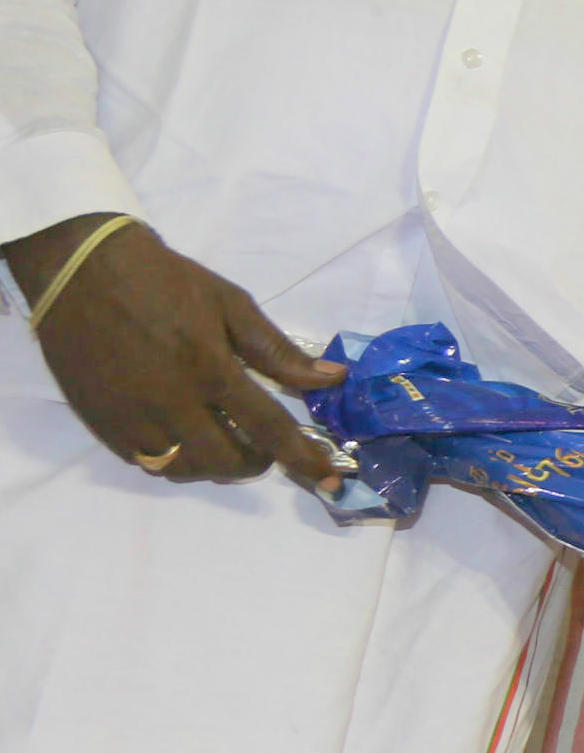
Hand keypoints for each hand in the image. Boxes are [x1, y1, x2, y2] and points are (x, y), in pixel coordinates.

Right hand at [9, 216, 344, 492]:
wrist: (83, 271)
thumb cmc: (165, 282)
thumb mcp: (231, 305)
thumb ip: (278, 350)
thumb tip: (331, 379)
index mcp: (209, 369)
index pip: (267, 428)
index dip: (302, 458)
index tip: (327, 481)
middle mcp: (169, 401)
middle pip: (223, 461)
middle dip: (253, 463)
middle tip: (262, 448)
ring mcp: (130, 416)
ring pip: (181, 468)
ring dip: (212, 465)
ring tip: (223, 442)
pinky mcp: (100, 421)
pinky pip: (143, 460)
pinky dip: (171, 459)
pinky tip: (181, 437)